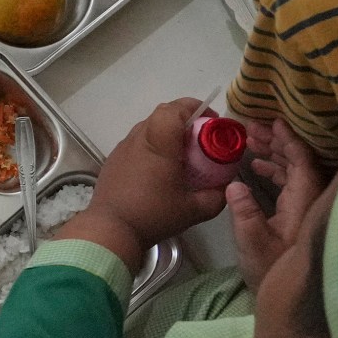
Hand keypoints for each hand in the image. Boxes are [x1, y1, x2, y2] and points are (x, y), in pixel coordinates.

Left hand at [64, 99, 229, 266]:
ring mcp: (123, 147)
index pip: (175, 108)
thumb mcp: (194, 210)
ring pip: (148, 126)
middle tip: (200, 138)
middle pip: (162, 113)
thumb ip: (217, 196)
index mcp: (159, 143)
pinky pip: (137, 141)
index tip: (211, 122)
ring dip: (167, 132)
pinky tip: (158, 168)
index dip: (195, 108)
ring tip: (181, 153)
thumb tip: (226, 185)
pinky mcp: (113, 159)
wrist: (111, 229)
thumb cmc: (154, 215)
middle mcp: (139, 138)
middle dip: (185, 119)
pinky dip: (151, 145)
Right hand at [228, 120, 328, 289]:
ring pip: (294, 172)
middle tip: (253, 127)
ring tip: (251, 141)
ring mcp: (304, 208)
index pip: (301, 161)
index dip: (288, 140)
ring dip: (274, 155)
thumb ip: (244, 211)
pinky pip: (290, 185)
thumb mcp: (252, 242)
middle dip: (277, 142)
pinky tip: (257, 167)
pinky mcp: (297, 217)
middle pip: (298, 162)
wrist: (289, 300)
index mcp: (303, 201)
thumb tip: (234, 184)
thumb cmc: (272, 271)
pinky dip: (274, 171)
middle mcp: (308, 200)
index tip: (273, 121)